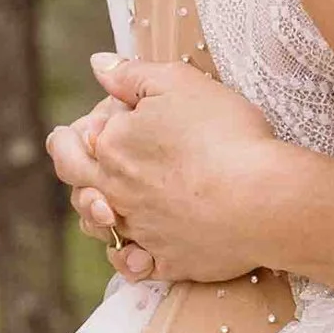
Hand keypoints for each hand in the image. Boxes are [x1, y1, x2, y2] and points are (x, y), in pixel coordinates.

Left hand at [62, 57, 295, 286]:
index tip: (86, 126)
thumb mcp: (178, 83)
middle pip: (76, 185)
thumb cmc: (224, 134)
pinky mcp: (169, 260)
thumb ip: (131, 74)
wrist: (263, 197)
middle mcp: (117, 193)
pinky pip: (134, 267)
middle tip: (70, 153)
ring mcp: (141, 231)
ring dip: (95, 214)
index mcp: (112, 148)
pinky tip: (131, 253)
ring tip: (103, 203)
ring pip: (100, 229)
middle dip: (71, 166)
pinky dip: (127, 259)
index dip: (79, 130)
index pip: (71, 141)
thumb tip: (97, 66)